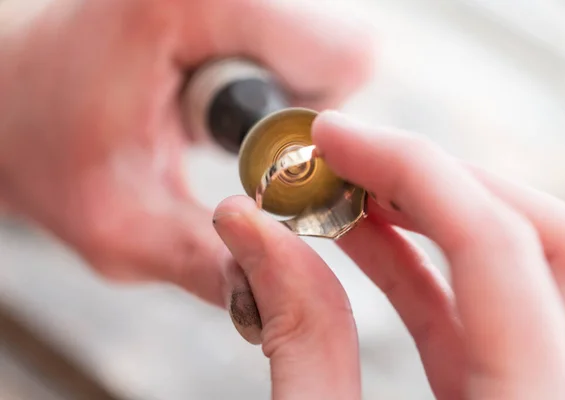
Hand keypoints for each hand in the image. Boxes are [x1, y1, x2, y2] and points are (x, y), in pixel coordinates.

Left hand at [0, 0, 371, 304]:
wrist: (8, 93)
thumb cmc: (41, 143)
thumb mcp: (119, 227)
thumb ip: (205, 261)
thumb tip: (277, 291)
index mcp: (187, 10)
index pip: (335, 56)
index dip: (320, 130)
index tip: (273, 170)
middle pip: (334, 52)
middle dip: (303, 122)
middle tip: (239, 157)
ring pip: (316, 50)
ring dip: (284, 106)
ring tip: (212, 131)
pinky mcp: (223, 5)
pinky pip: (289, 47)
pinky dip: (270, 89)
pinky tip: (214, 111)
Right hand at [213, 111, 564, 398]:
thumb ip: (301, 344)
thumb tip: (257, 235)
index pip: (497, 248)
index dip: (412, 171)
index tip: (339, 140)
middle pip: (555, 241)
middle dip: (446, 181)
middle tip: (358, 159)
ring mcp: (556, 394)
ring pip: (536, 271)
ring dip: (438, 220)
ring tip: (355, 194)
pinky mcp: (523, 399)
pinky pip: (498, 316)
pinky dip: (433, 273)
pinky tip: (375, 245)